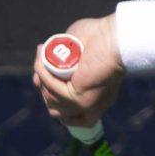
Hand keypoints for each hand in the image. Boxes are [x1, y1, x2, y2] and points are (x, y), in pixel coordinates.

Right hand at [32, 14, 123, 128]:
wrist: (115, 38)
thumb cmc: (101, 39)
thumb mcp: (78, 57)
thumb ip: (64, 69)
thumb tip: (40, 80)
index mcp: (96, 100)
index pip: (69, 117)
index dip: (52, 100)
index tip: (42, 82)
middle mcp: (92, 106)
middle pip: (55, 109)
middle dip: (44, 88)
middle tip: (43, 64)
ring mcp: (85, 105)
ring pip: (50, 99)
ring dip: (42, 77)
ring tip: (43, 54)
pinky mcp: (79, 98)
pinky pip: (52, 90)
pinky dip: (43, 74)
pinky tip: (42, 57)